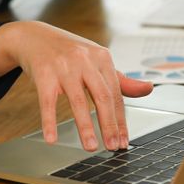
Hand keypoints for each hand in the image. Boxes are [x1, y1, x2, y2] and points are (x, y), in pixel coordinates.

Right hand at [0, 21, 152, 151]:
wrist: (35, 36)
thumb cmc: (70, 53)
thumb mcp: (97, 61)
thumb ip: (121, 79)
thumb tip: (148, 88)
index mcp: (102, 57)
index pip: (116, 93)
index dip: (121, 119)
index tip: (123, 141)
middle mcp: (85, 60)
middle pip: (102, 96)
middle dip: (109, 124)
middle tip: (113, 146)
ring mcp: (64, 67)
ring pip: (78, 100)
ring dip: (85, 127)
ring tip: (91, 147)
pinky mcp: (43, 74)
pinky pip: (48, 102)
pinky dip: (50, 122)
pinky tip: (52, 138)